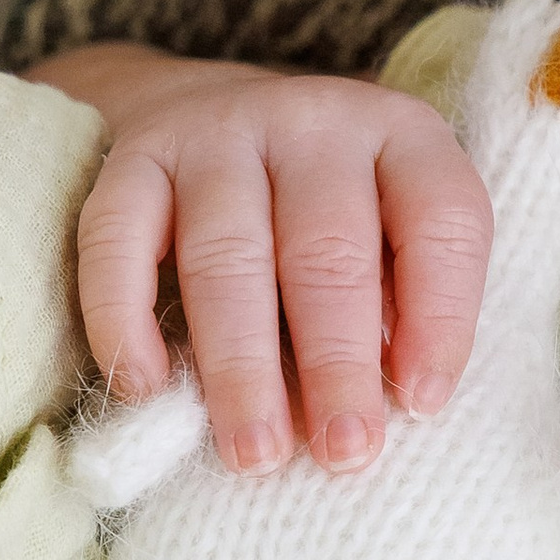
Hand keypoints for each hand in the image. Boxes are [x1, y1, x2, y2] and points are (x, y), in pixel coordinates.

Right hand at [31, 47, 491, 473]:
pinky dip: (125, 316)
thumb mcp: (395, 230)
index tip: (421, 406)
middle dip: (337, 364)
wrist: (210, 106)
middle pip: (328, 251)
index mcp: (404, 136)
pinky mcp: (133, 157)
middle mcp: (313, 122)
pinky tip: (145, 386)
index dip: (439, 317)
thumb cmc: (330, 210)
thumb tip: (395, 403)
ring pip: (228, 256)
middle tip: (341, 453)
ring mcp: (217, 132)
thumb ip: (405, 302)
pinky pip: (118, 238)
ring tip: (253, 453)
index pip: (442, 221)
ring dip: (240, 366)